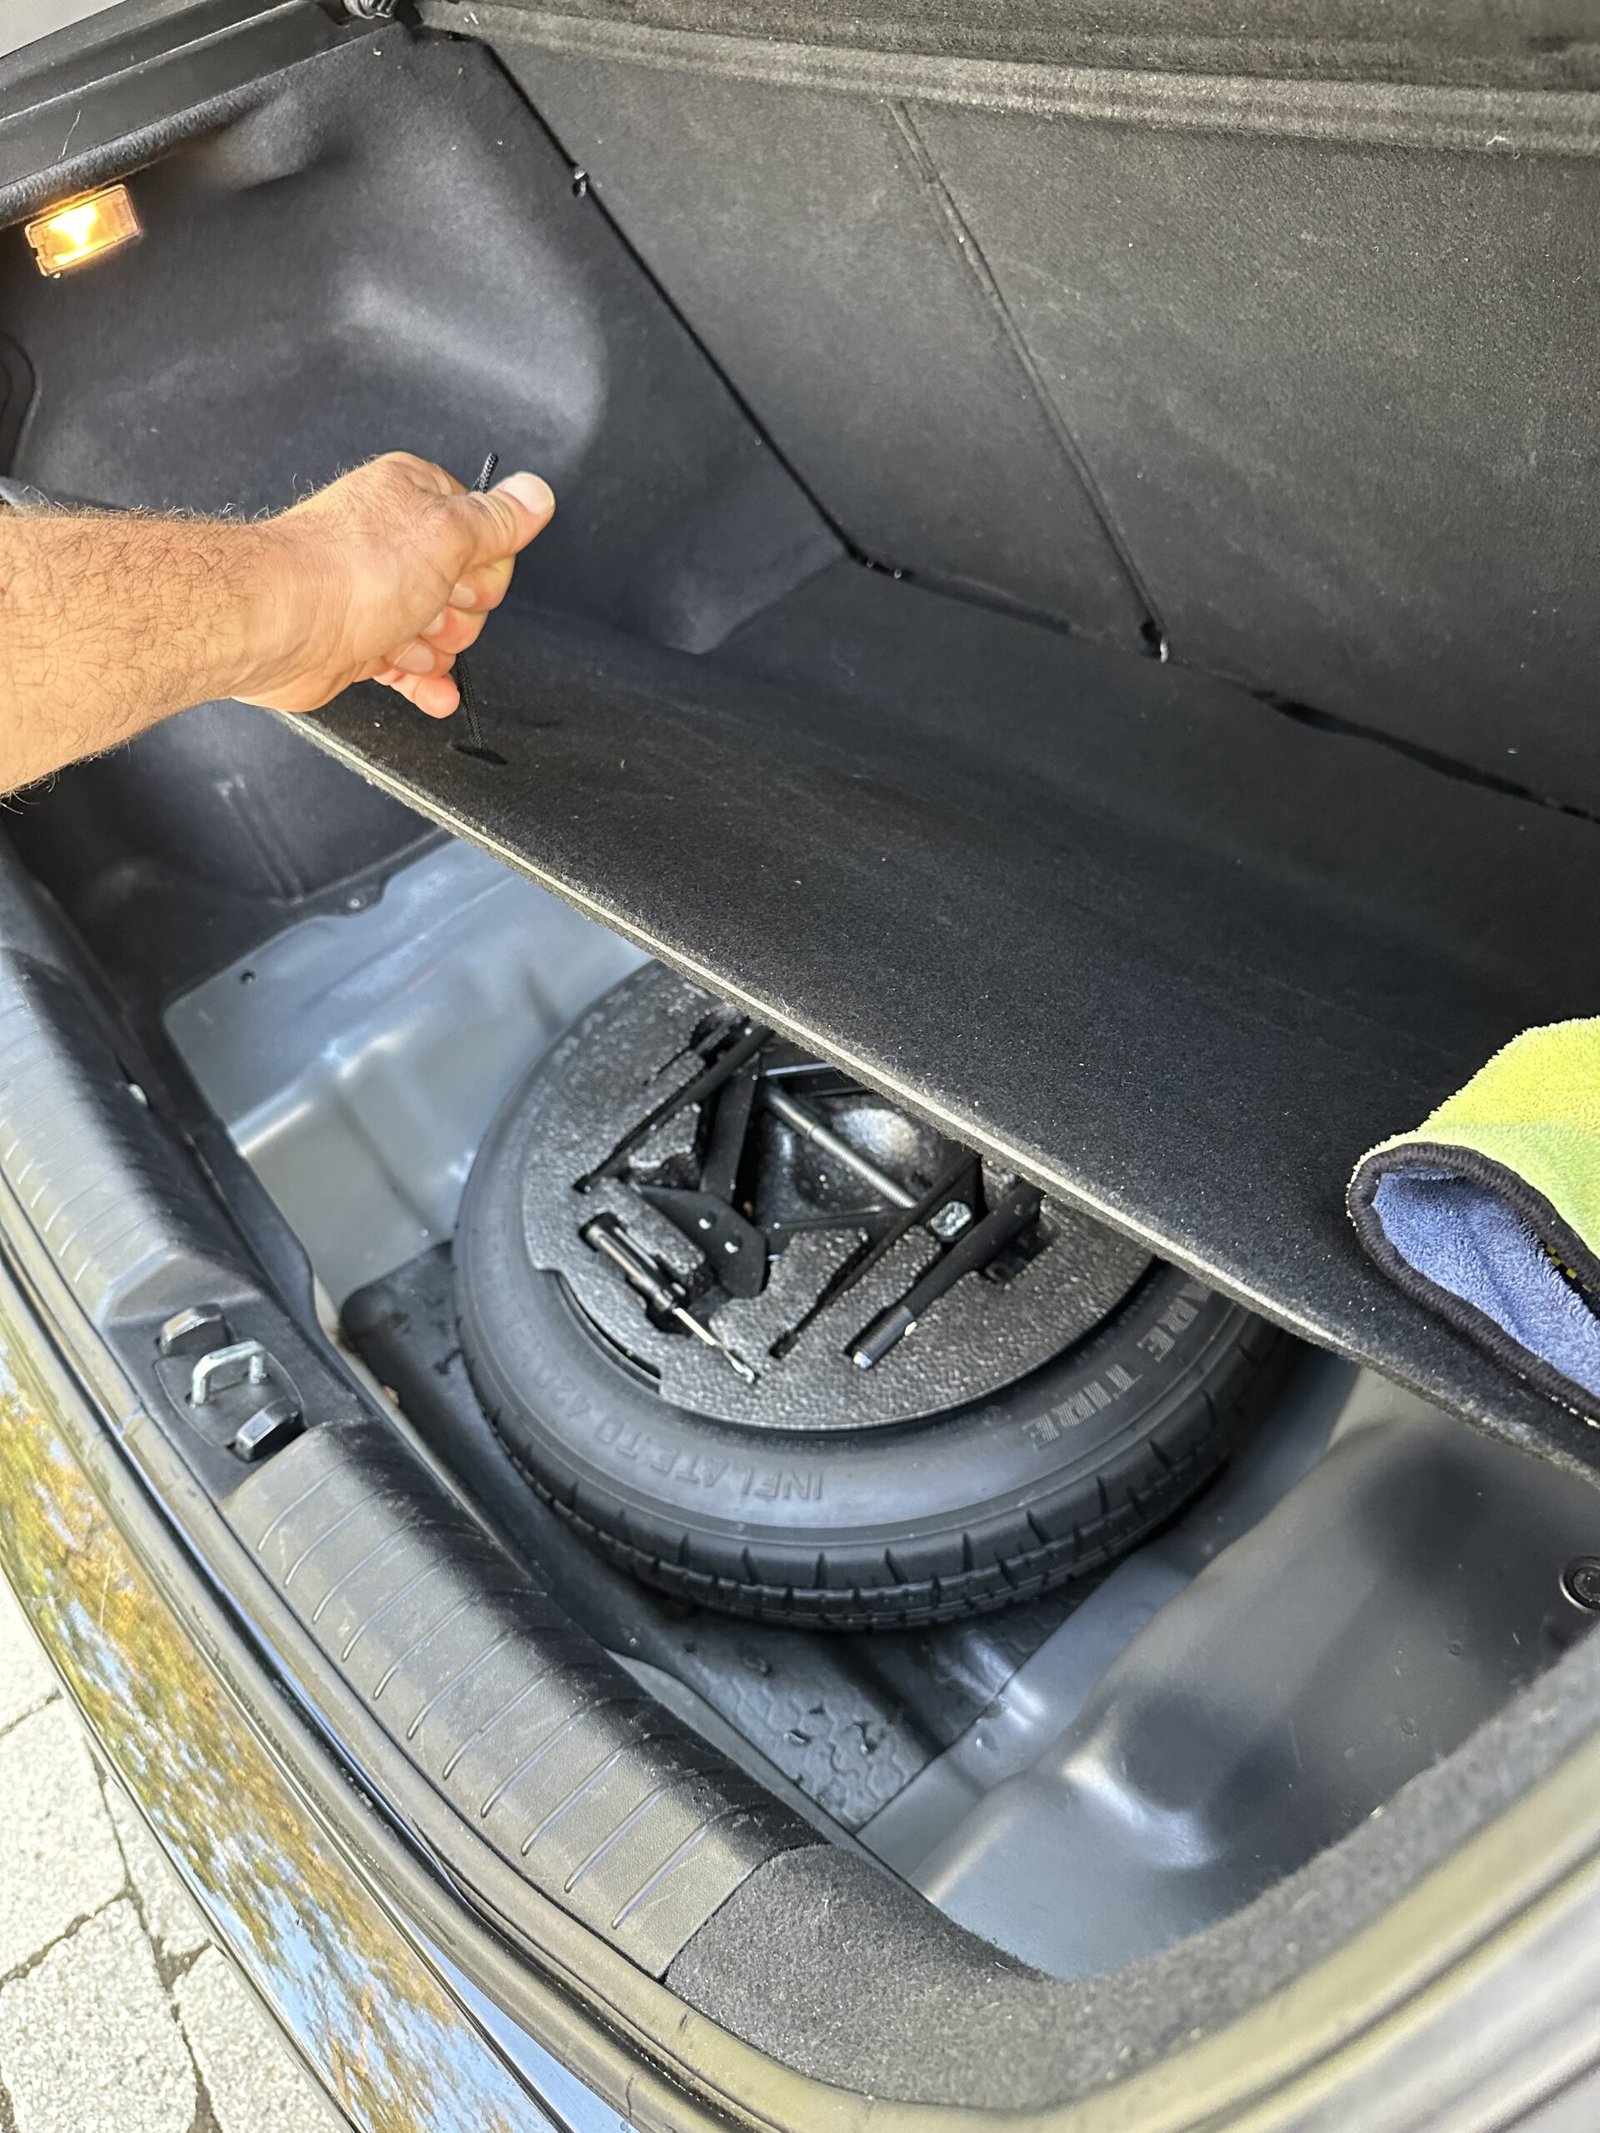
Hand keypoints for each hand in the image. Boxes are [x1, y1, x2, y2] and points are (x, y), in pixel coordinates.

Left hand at [233, 452, 554, 718]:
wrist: (281, 624)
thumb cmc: (348, 570)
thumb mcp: (449, 533)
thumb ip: (499, 519)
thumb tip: (536, 495)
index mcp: (415, 496)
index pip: (485, 533)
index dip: (486, 566)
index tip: (466, 577)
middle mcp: (393, 540)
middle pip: (467, 588)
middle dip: (458, 613)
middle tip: (431, 607)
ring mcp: (375, 593)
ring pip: (439, 632)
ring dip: (436, 649)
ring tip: (409, 640)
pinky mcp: (359, 640)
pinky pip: (410, 667)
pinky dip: (425, 682)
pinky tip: (435, 691)